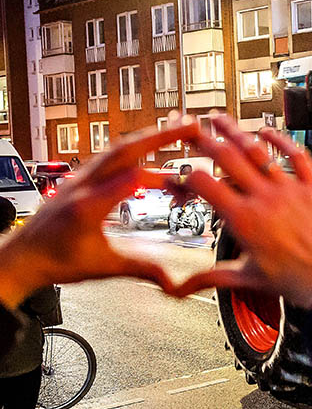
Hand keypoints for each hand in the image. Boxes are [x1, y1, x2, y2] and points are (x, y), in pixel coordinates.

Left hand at [0, 119, 199, 309]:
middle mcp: (83, 185)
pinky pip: (110, 156)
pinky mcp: (81, 179)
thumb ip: (142, 269)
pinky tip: (148, 147)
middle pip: (126, 150)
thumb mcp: (104, 267)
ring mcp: (80, 178)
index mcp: (88, 207)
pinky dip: (135, 147)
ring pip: (118, 149)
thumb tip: (173, 281)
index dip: (165, 180)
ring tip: (178, 129)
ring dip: (150, 138)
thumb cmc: (55, 261)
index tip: (188, 190)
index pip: (133, 179)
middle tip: (192, 126)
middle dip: (162, 136)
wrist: (22, 257)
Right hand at [170, 115, 311, 308]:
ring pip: (258, 151)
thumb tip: (182, 288)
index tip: (178, 175)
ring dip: (236, 132)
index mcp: (243, 219)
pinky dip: (280, 140)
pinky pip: (296, 157)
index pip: (203, 183)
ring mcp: (290, 190)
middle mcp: (264, 198)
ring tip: (219, 119)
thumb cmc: (295, 282)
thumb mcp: (247, 278)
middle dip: (203, 139)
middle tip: (189, 128)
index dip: (184, 176)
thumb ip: (210, 277)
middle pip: (227, 157)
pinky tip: (267, 130)